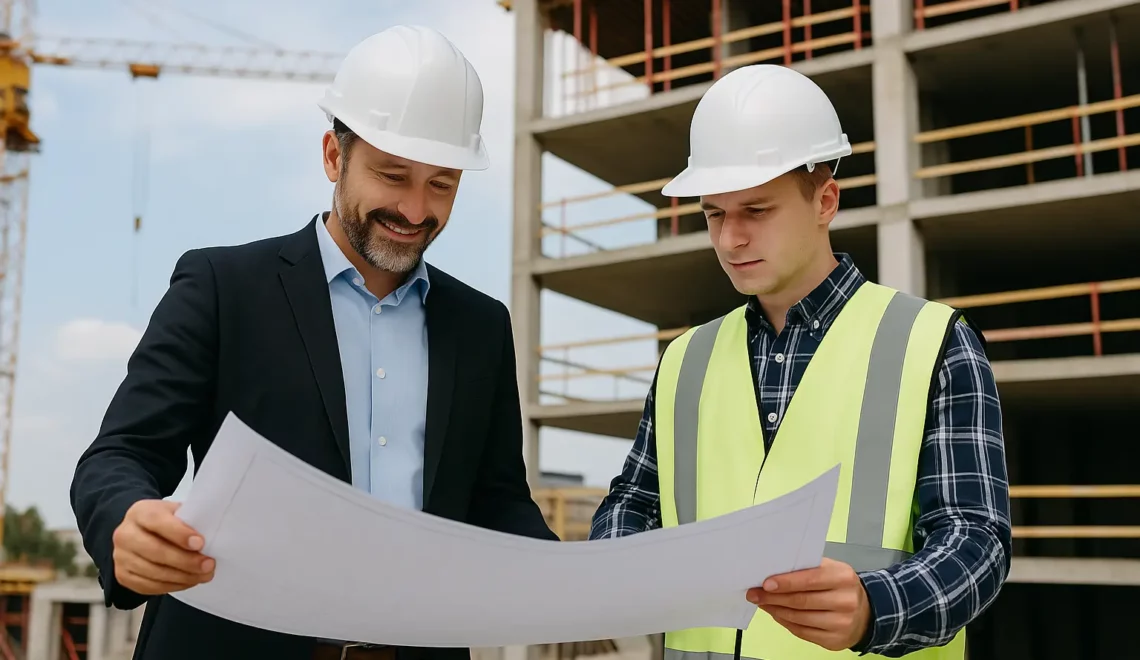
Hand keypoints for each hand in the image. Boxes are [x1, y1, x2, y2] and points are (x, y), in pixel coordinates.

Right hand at [112, 499, 214, 595]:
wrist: (138, 532)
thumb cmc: (164, 521)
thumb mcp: (174, 512)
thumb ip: (188, 520)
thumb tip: (212, 535)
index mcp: (140, 512)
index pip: (157, 521)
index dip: (179, 533)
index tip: (200, 543)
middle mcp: (125, 534)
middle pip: (155, 551)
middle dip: (185, 561)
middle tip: (208, 565)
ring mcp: (120, 556)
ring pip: (153, 572)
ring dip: (182, 577)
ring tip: (204, 575)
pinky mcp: (122, 575)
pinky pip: (148, 586)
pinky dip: (172, 586)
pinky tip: (188, 581)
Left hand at [746, 558, 870, 651]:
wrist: (864, 613)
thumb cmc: (839, 586)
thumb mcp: (830, 570)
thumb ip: (806, 568)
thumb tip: (773, 573)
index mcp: (843, 577)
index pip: (810, 579)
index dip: (785, 582)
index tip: (765, 583)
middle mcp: (845, 601)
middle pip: (801, 601)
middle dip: (773, 597)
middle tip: (754, 594)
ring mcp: (841, 623)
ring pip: (799, 618)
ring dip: (775, 610)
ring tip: (762, 603)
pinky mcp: (834, 640)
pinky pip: (802, 632)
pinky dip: (785, 622)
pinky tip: (776, 613)